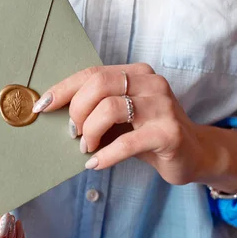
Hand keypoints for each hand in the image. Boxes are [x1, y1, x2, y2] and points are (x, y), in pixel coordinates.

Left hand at [36, 64, 236, 191]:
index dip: (63, 89)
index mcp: (136, 74)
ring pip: (110, 109)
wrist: (194, 154)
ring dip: (90, 132)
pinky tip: (96, 164)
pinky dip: (105, 155)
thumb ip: (97, 108)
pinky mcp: (169, 133)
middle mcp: (151, 83)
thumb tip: (55, 112)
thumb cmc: (149, 134)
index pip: (92, 73)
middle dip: (77, 111)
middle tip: (73, 133)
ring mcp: (163, 106)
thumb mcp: (121, 116)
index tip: (42, 105)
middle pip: (99, 85)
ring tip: (87, 147)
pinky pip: (126, 141)